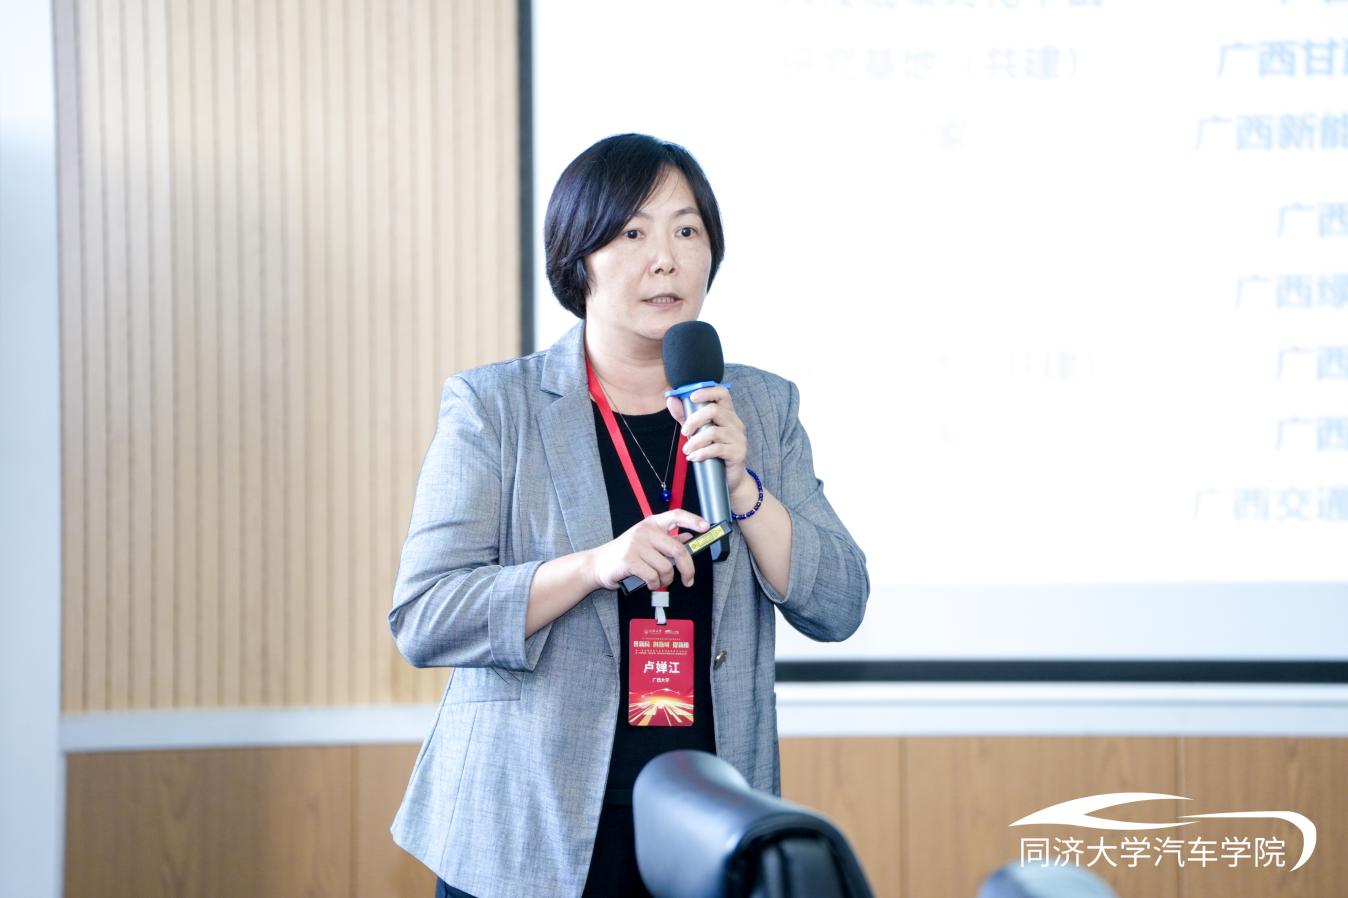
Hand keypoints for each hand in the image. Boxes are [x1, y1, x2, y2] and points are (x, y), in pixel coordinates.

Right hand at [586, 509, 709, 591]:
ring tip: (657, 580)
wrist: (597, 564)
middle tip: (688, 580)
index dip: (693, 520)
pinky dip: (654, 584)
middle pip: (678, 550)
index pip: (676, 515)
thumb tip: (688, 537)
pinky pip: (653, 576)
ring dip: (665, 580)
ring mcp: (637, 545)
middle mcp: (645, 531)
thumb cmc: (624, 554)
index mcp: (651, 524)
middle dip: (688, 569)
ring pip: (666, 568)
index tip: (706, 527)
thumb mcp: (646, 542)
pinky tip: (648, 583)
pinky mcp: (630, 560)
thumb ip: (666, 540)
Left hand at [667, 386, 749, 499]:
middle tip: (684, 432)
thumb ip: (685, 416)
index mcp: (727, 414)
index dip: (707, 391)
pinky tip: (694, 458)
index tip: (691, 397)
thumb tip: (671, 400)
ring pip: (714, 432)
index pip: (722, 393)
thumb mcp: (697, 432)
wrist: (730, 478)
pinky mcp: (738, 452)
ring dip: (695, 441)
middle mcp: (735, 423)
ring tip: (686, 450)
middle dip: (694, 420)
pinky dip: (701, 453)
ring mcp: (738, 438)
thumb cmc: (714, 452)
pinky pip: (717, 449)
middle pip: (714, 410)